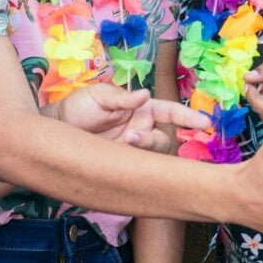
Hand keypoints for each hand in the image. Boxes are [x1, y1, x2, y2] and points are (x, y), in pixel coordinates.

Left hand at [44, 83, 210, 152]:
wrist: (56, 130)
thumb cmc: (79, 107)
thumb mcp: (98, 96)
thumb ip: (122, 98)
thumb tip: (144, 94)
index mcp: (141, 109)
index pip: (170, 111)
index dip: (188, 116)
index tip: (205, 122)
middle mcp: (142, 128)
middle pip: (164, 138)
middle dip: (154, 139)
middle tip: (132, 138)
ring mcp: (133, 148)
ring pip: (154, 155)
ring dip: (143, 150)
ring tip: (122, 144)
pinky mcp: (123, 163)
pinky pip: (138, 167)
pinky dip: (135, 166)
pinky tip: (121, 159)